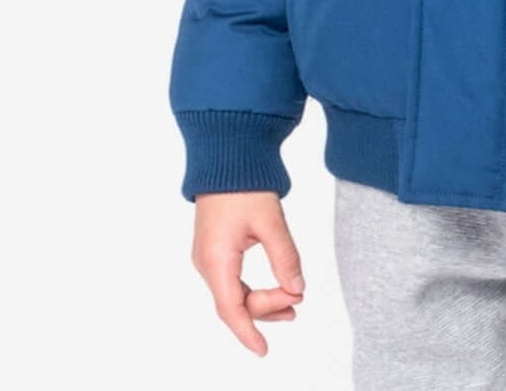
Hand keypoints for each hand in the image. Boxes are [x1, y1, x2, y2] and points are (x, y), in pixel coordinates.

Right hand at [191, 190, 304, 355]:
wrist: (225, 155)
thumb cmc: (244, 184)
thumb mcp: (270, 220)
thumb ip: (285, 256)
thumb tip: (297, 288)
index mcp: (216, 259)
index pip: (232, 309)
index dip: (248, 332)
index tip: (263, 350)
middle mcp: (207, 263)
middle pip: (235, 302)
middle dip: (267, 307)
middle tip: (298, 300)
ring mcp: (208, 256)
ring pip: (234, 292)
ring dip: (262, 299)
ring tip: (293, 303)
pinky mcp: (214, 248)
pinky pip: (232, 279)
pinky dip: (253, 286)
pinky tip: (275, 285)